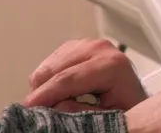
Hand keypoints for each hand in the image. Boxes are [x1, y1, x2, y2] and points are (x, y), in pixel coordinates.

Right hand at [25, 39, 146, 111]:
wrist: (133, 97)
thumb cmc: (125, 108)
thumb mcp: (108, 116)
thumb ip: (82, 112)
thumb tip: (57, 104)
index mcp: (112, 65)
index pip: (67, 79)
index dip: (44, 95)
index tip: (28, 110)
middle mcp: (100, 48)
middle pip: (53, 70)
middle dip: (42, 93)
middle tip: (44, 113)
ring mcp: (88, 43)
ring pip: (47, 66)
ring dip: (45, 86)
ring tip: (59, 103)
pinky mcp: (77, 45)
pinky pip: (49, 62)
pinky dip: (48, 79)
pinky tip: (62, 91)